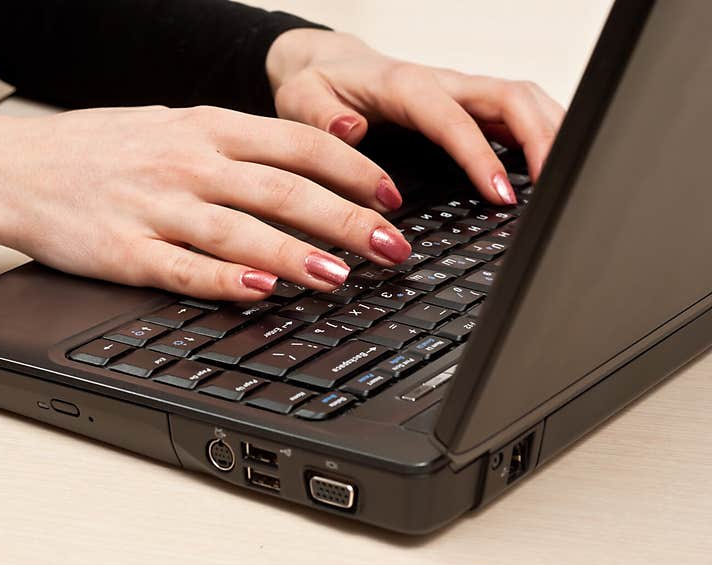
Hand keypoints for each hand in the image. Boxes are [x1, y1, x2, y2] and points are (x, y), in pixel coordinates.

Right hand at [0, 107, 411, 299]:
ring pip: (240, 230)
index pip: (298, 144)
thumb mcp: (174, 126)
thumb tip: (308, 164)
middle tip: (389, 247)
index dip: (352, 170)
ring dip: (296, 254)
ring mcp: (156, 207)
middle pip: (283, 190)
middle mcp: (188, 164)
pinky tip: (260, 290)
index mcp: (206, 128)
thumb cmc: (102, 149)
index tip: (390, 196)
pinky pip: (183, 268)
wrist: (18, 168)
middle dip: (345, 219)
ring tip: (341, 277)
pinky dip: (225, 279)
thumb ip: (238, 146)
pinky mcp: (125, 251)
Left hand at [267, 29, 565, 203]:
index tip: (499, 194)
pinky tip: (552, 167)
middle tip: (555, 190)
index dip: (480, 155)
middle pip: (511, 97)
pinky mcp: (469, 105)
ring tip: (566, 183)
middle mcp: (442, 84)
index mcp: (404, 85)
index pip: (453, 118)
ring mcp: (460, 93)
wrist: (326, 68)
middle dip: (541, 139)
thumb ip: (320, 116)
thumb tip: (351, 129)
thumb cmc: (316, 87)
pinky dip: (542, 135)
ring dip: (553, 134)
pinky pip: (516, 112)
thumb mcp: (301, 100)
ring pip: (524, 100)